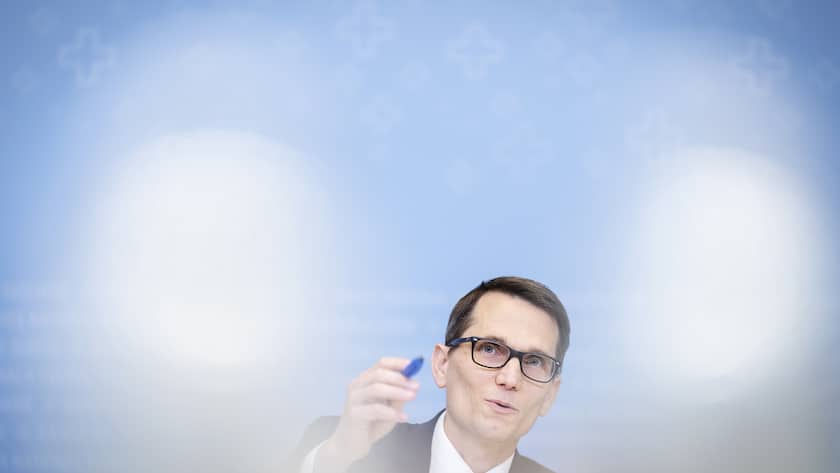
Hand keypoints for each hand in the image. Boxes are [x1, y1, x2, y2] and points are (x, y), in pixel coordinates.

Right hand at [315, 357, 418, 471]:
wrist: (351, 445)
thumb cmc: (371, 424)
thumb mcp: (389, 408)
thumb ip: (398, 396)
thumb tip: (413, 383)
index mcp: (366, 380)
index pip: (381, 363)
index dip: (398, 363)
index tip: (413, 366)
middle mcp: (357, 385)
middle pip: (378, 373)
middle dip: (400, 378)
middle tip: (415, 386)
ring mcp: (353, 399)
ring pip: (376, 388)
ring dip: (397, 391)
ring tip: (412, 397)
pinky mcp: (353, 413)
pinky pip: (375, 409)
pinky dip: (392, 412)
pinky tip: (403, 417)